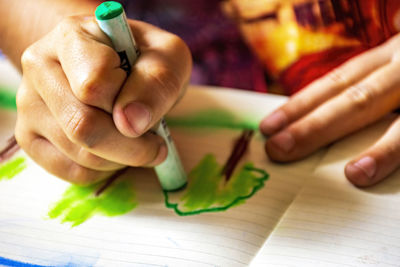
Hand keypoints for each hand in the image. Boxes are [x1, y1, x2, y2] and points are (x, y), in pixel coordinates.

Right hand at [15, 16, 191, 184]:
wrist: (118, 66)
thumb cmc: (143, 60)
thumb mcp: (168, 57)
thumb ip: (156, 82)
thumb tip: (130, 123)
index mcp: (72, 37)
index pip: (94, 84)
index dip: (130, 105)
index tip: (150, 109)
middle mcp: (40, 67)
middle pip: (82, 126)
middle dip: (131, 146)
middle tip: (155, 144)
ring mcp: (29, 105)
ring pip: (79, 154)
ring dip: (121, 159)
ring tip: (136, 142)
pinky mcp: (30, 138)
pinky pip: (72, 172)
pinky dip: (105, 170)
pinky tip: (116, 152)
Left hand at [260, 33, 399, 186]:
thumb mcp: (393, 65)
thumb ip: (365, 83)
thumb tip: (317, 112)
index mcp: (389, 58)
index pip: (337, 83)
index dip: (301, 104)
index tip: (269, 126)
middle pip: (358, 99)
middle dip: (317, 126)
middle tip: (279, 150)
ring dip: (383, 149)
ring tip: (354, 176)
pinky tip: (387, 172)